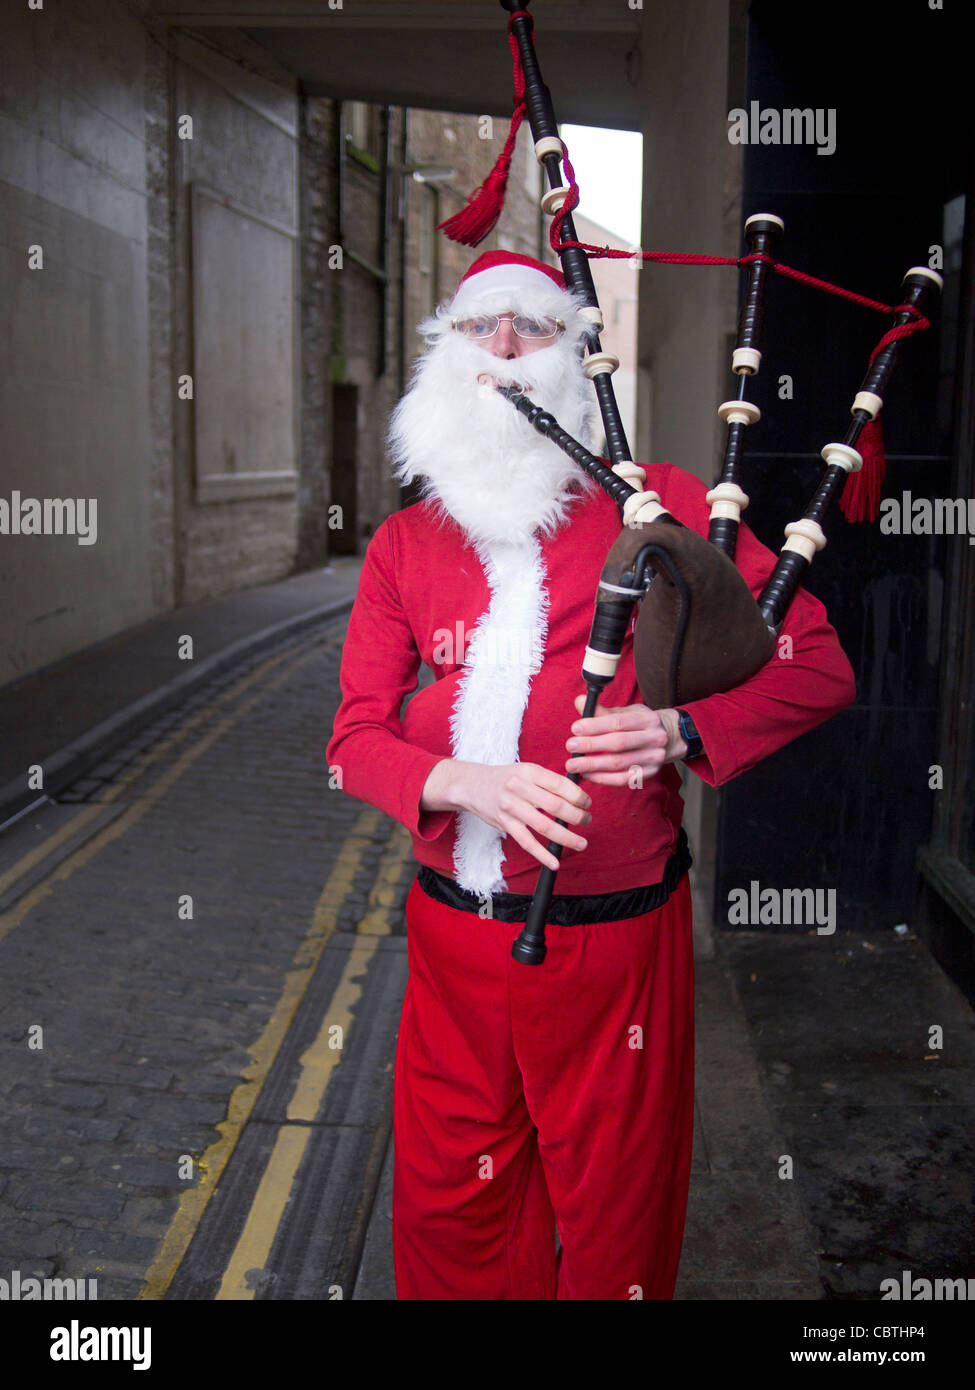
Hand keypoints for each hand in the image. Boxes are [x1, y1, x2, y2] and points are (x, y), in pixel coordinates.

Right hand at [422, 759, 592, 872]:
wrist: (471, 784)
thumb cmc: (506, 778)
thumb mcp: (526, 770)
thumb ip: (549, 781)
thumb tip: (578, 796)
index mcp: (530, 771)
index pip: (561, 785)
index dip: (579, 796)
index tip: (587, 804)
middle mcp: (520, 788)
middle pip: (556, 806)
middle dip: (577, 816)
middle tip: (587, 821)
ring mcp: (511, 807)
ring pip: (544, 826)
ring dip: (566, 837)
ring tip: (581, 843)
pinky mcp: (504, 823)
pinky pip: (527, 842)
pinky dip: (542, 854)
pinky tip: (555, 862)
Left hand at [565, 696, 686, 785]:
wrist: (668, 739)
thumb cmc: (639, 724)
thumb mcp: (626, 712)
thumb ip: (602, 710)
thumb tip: (579, 701)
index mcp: (647, 719)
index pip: (618, 722)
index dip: (595, 725)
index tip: (575, 728)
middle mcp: (654, 738)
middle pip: (618, 743)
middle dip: (591, 746)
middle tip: (570, 747)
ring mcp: (654, 758)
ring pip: (619, 764)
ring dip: (593, 765)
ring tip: (573, 764)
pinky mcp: (649, 774)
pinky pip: (622, 779)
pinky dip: (602, 778)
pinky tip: (587, 774)